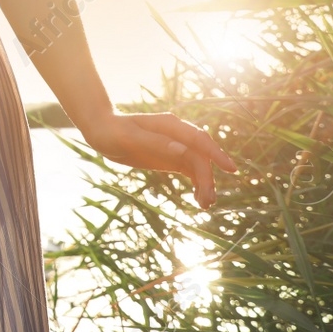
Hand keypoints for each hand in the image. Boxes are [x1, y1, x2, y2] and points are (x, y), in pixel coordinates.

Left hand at [78, 110, 237, 209]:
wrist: (102, 131)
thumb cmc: (113, 132)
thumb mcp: (130, 139)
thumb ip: (156, 144)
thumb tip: (181, 150)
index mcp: (171, 125)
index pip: (199, 140)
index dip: (216, 154)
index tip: (230, 169)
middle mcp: (178, 135)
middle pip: (201, 157)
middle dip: (207, 178)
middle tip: (208, 202)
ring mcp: (176, 147)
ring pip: (198, 166)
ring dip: (204, 184)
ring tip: (205, 205)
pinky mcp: (172, 158)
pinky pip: (190, 171)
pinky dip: (197, 184)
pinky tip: (198, 199)